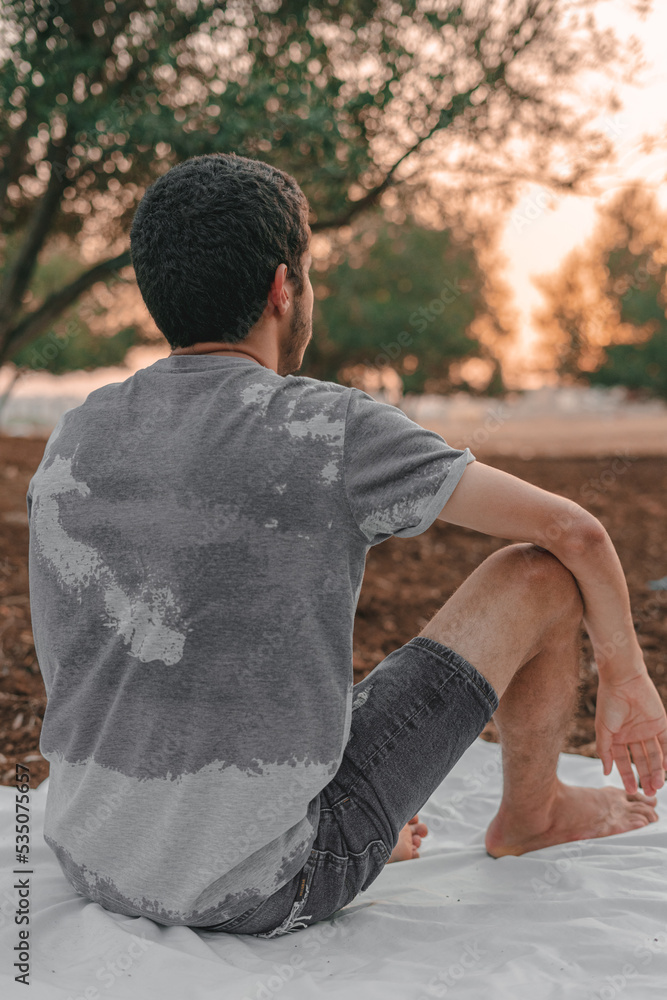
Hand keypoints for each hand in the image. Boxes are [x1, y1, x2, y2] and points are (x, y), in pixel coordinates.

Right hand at [595, 669, 666, 795]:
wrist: (623, 680)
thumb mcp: (603, 729)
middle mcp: (633, 735)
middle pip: (641, 760)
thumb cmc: (609, 702)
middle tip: (650, 793)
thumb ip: (605, 751)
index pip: (624, 761)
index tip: (630, 791)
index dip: (627, 775)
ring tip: (657, 786)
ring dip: (656, 771)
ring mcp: (648, 730)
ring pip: (654, 755)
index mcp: (618, 736)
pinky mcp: (661, 723)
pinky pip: (666, 743)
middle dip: (645, 777)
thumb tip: (605, 771)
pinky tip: (666, 769)